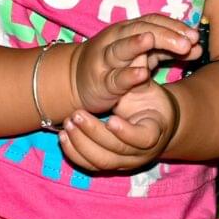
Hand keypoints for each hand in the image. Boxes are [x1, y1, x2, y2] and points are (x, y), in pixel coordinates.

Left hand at [59, 77, 179, 175]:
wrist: (152, 121)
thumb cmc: (149, 99)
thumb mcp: (147, 88)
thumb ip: (138, 76)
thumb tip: (137, 53)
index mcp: (155, 132)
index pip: (143, 139)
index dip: (126, 132)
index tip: (111, 118)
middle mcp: (140, 153)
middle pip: (115, 151)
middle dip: (94, 133)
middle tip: (77, 114)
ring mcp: (124, 162)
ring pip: (100, 161)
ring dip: (81, 143)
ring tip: (68, 122)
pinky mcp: (109, 164)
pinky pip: (89, 165)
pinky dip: (74, 153)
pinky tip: (63, 136)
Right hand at [66, 13, 199, 116]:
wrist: (76, 80)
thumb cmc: (115, 64)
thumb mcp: (144, 54)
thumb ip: (169, 50)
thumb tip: (198, 46)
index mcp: (129, 30)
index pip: (154, 21)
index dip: (174, 27)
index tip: (194, 35)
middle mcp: (116, 39)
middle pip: (141, 30)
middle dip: (165, 35)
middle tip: (187, 41)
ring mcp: (105, 59)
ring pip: (121, 48)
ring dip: (136, 43)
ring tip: (151, 40)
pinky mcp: (100, 82)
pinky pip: (115, 78)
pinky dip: (128, 75)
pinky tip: (141, 74)